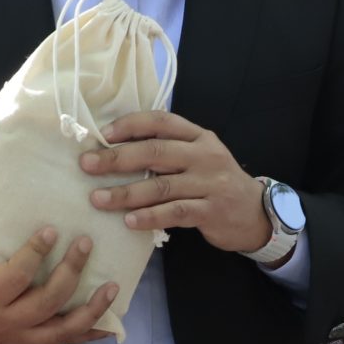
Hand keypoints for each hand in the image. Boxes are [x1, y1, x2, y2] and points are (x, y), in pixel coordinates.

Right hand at [0, 228, 119, 343]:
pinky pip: (62, 342)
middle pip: (47, 301)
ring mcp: (17, 337)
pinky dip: (87, 333)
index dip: (36, 252)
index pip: (17, 276)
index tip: (51, 230)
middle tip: (84, 244)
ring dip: (91, 308)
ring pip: (62, 329)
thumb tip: (11, 210)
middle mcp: (3, 322)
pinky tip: (110, 324)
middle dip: (71, 272)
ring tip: (112, 287)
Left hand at [83, 110, 269, 253]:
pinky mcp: (211, 211)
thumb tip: (117, 149)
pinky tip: (129, 221)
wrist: (255, 213)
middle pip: (156, 152)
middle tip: (87, 165)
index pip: (162, 121)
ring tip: (98, 199)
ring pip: (161, 186)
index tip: (103, 134)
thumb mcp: (199, 158)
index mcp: (199, 137)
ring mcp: (210, 183)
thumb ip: (169, 150)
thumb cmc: (216, 183)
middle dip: (117, 159)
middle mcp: (205, 156)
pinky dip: (150, 216)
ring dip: (125, 193)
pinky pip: (175, 213)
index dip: (131, 125)